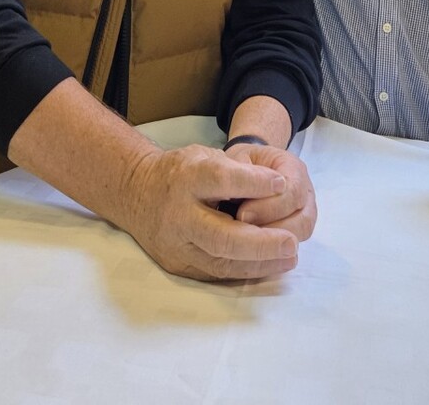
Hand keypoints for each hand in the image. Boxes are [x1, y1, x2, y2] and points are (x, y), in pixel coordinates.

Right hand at [125, 144, 302, 280]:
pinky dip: (246, 270)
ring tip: (289, 255)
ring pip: (220, 263)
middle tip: (291, 242)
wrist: (137, 194)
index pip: (220, 180)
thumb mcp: (204, 155)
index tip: (281, 183)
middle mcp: (178, 215)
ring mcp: (176, 245)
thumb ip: (236, 169)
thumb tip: (277, 187)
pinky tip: (269, 265)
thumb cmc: (181, 171)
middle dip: (260, 243)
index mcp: (185, 178)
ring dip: (260, 262)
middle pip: (220, 236)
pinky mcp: (178, 266)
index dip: (252, 182)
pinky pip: (216, 274)